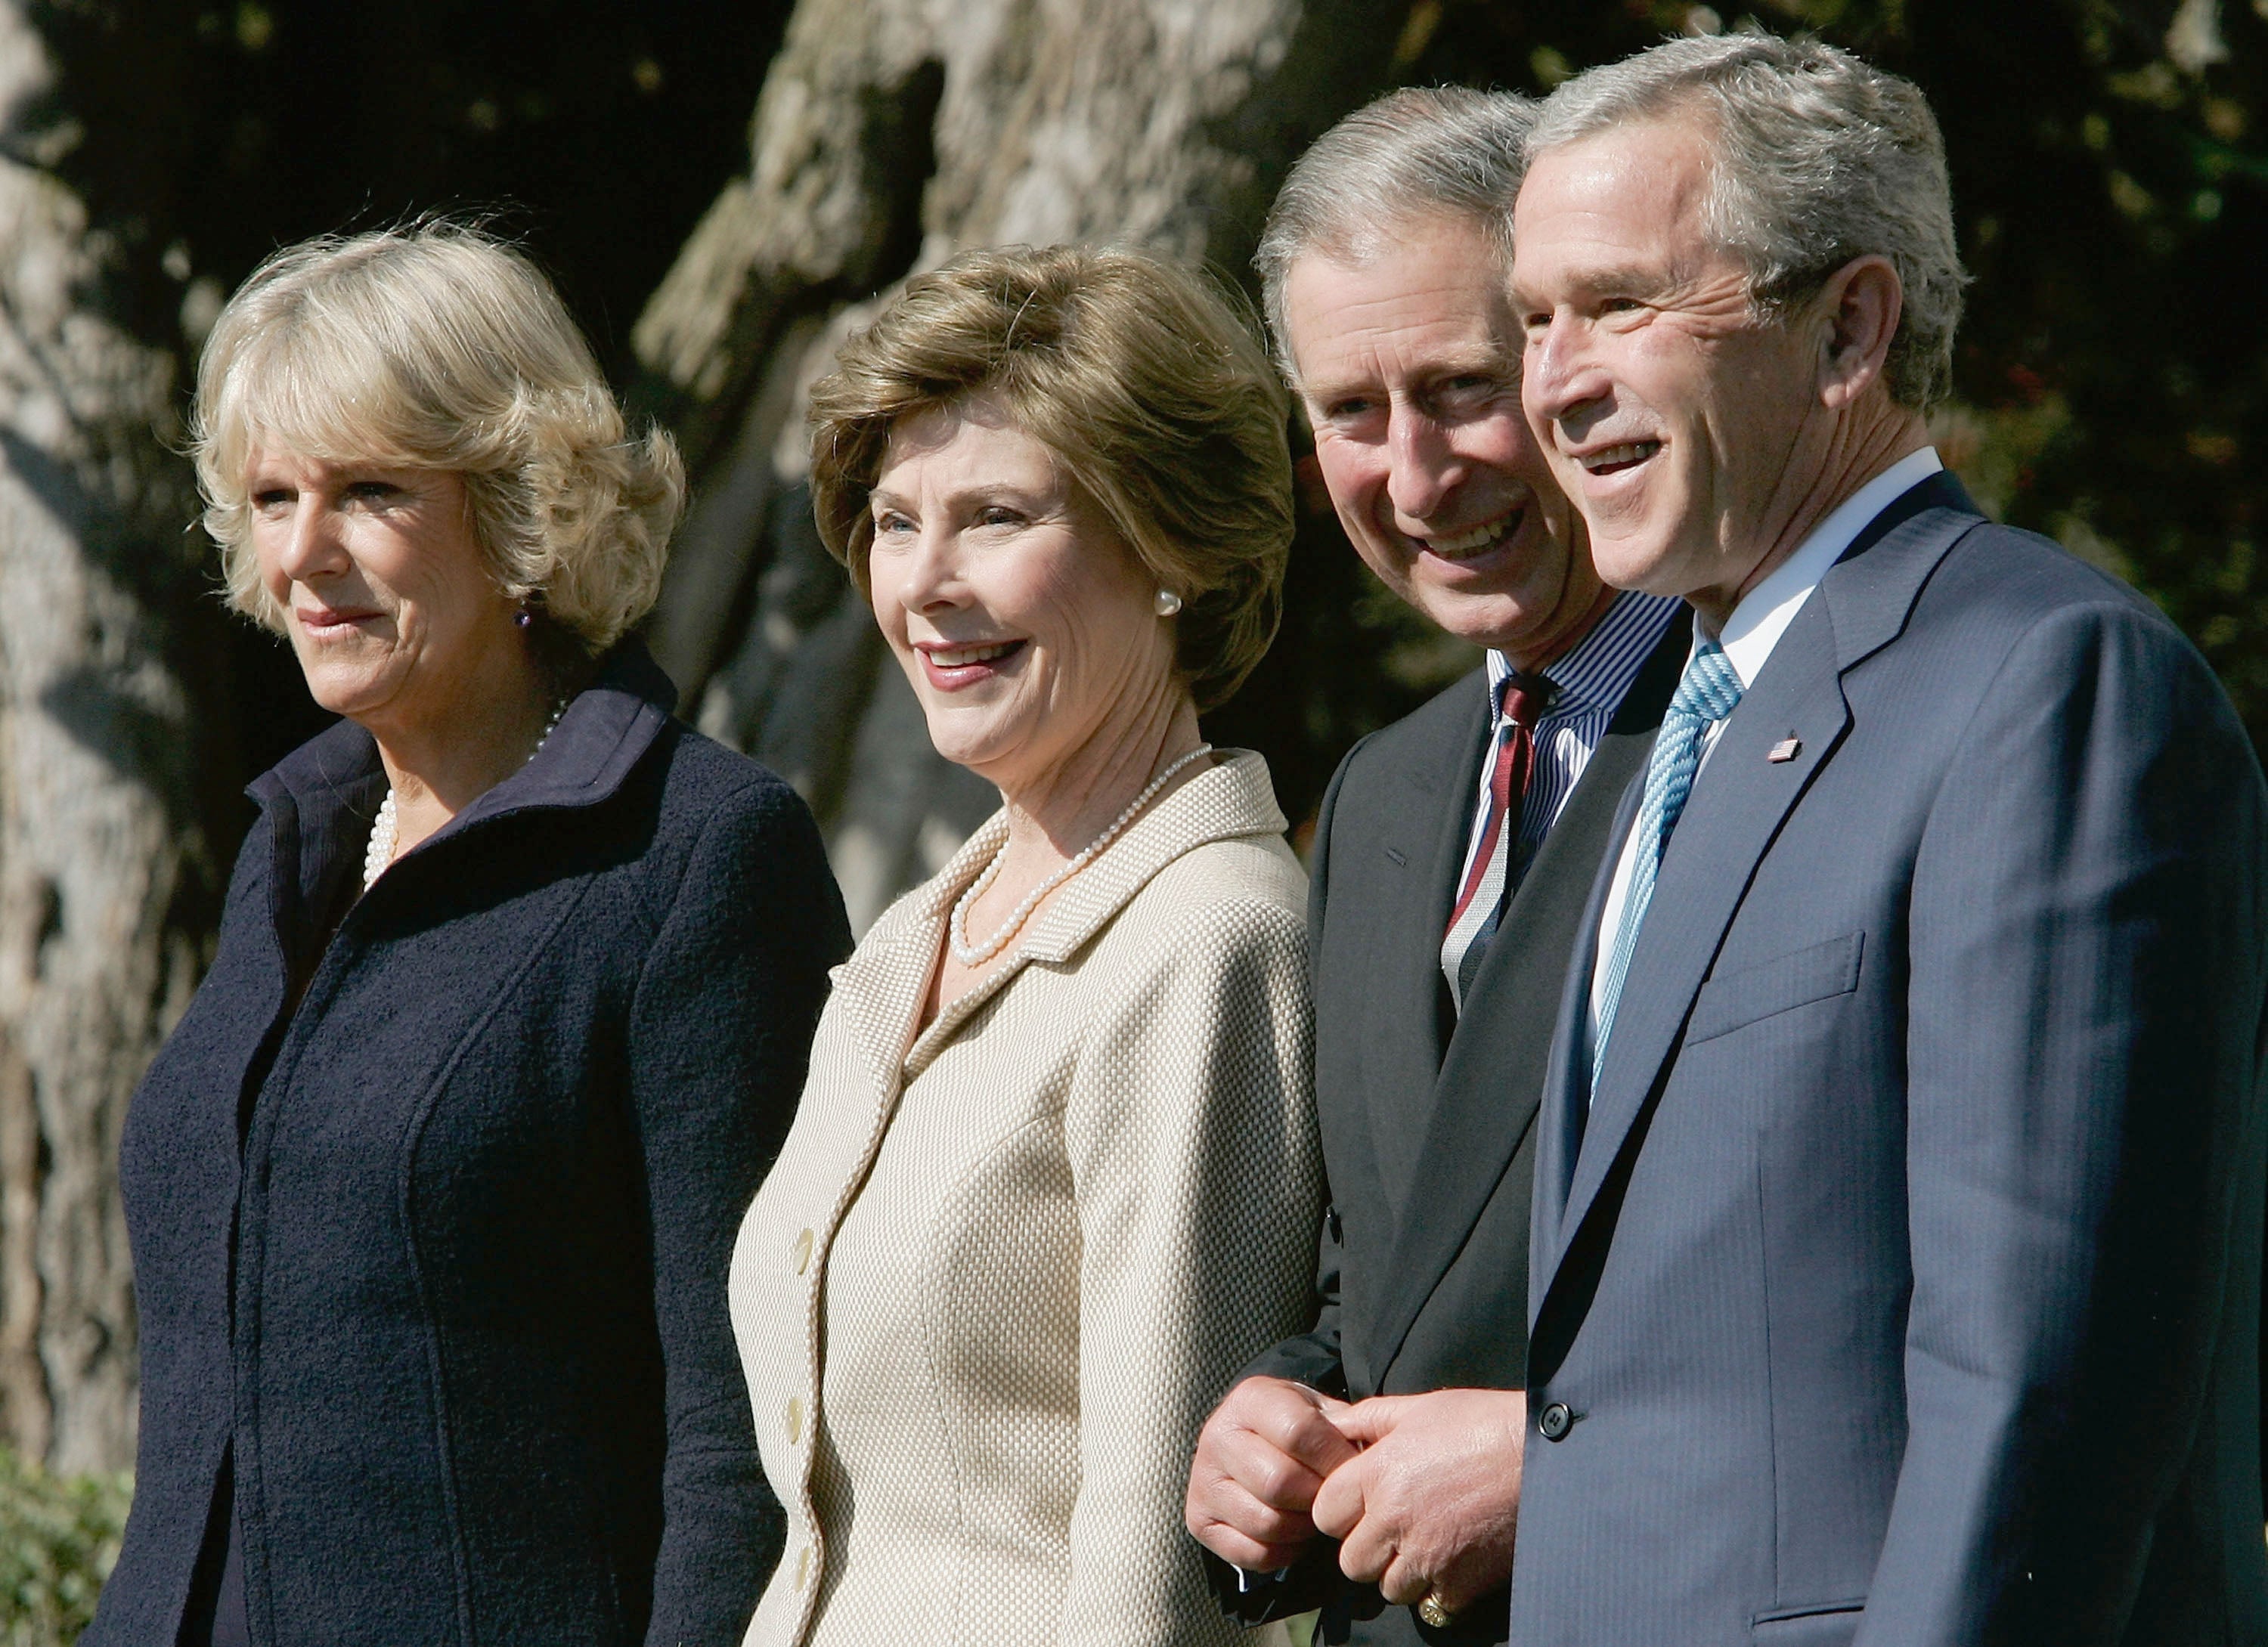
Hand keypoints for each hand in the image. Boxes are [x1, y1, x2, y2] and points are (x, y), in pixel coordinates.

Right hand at [1186, 1376, 1362, 1571]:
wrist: (1250, 1441)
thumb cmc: (1295, 1426)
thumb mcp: (1318, 1409)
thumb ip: (1343, 1426)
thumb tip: (1365, 1457)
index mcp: (1249, 1399)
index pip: (1298, 1433)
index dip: (1334, 1458)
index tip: (1354, 1470)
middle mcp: (1217, 1436)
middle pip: (1279, 1483)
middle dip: (1317, 1498)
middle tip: (1332, 1498)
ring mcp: (1202, 1480)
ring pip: (1266, 1522)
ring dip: (1302, 1528)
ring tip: (1313, 1513)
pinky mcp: (1198, 1518)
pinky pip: (1252, 1552)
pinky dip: (1283, 1552)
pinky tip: (1294, 1534)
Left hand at [1309, 1388, 1525, 1615]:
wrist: (1548, 1456)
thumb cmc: (1485, 1423)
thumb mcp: (1422, 1407)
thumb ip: (1370, 1418)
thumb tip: (1333, 1427)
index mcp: (1378, 1473)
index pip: (1325, 1514)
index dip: (1342, 1509)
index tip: (1364, 1502)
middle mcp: (1395, 1519)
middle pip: (1351, 1561)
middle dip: (1368, 1547)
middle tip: (1395, 1526)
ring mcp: (1428, 1557)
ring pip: (1388, 1587)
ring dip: (1402, 1571)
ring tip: (1428, 1542)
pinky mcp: (1462, 1583)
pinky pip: (1431, 1603)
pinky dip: (1440, 1588)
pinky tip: (1456, 1559)